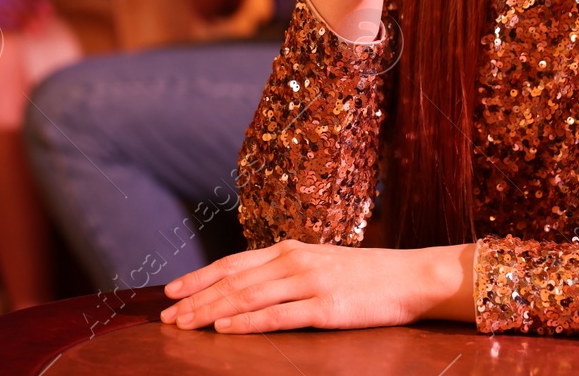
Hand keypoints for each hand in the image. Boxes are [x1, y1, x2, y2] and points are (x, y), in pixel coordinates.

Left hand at [158, 239, 475, 333]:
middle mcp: (293, 261)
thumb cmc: (366, 276)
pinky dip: (248, 322)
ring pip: (247, 297)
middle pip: (232, 281)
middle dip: (196, 299)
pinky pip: (278, 316)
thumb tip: (249, 284)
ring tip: (185, 325)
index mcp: (288, 249)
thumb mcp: (320, 263)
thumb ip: (286, 270)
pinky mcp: (325, 308)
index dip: (199, 277)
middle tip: (166, 317)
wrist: (412, 277)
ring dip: (212, 312)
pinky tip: (225, 329)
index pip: (232, 263)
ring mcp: (308, 283)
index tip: (171, 292)